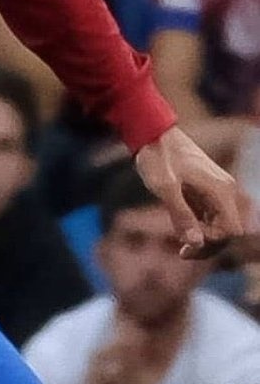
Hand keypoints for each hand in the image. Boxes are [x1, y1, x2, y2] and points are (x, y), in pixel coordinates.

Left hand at [135, 126, 242, 258]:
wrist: (151, 132)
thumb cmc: (157, 156)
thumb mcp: (164, 187)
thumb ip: (181, 215)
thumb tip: (197, 243)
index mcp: (220, 190)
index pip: (231, 230)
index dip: (213, 242)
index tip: (186, 242)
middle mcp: (225, 190)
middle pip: (229, 230)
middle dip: (208, 244)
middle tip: (181, 251)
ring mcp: (217, 190)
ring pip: (221, 225)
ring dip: (204, 237)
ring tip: (180, 246)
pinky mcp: (207, 191)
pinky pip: (211, 216)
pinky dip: (199, 227)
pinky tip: (180, 229)